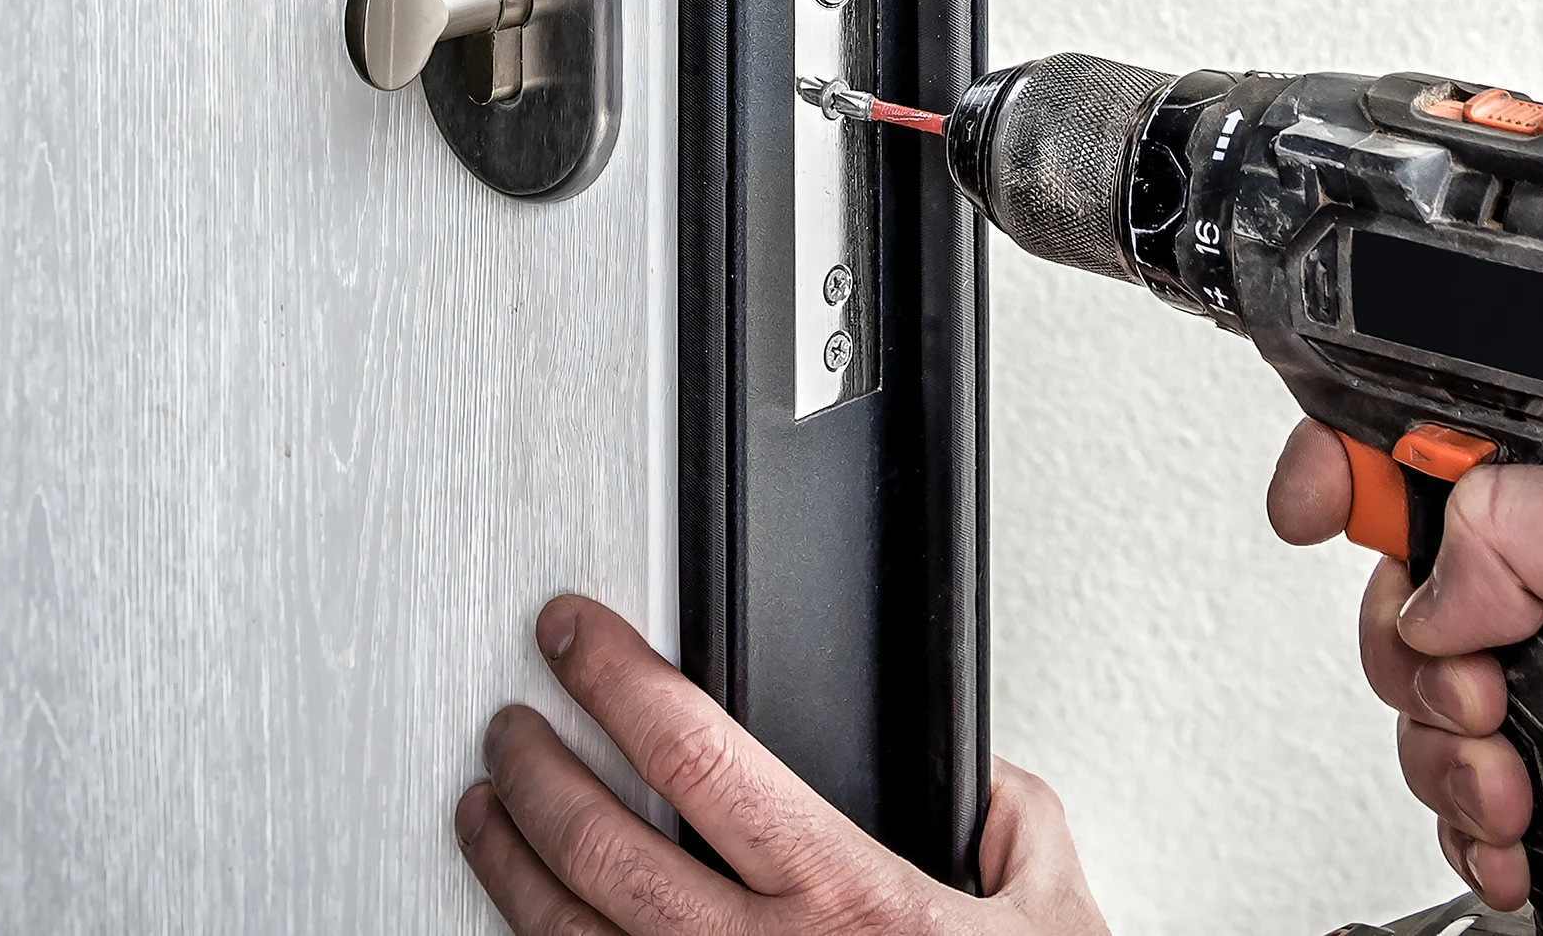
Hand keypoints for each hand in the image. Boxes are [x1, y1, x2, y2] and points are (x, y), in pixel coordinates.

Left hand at [457, 595, 1109, 935]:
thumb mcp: (1054, 916)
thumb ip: (1013, 823)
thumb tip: (981, 784)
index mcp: (847, 901)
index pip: (697, 757)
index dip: (616, 679)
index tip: (574, 636)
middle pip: (603, 849)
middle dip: (537, 768)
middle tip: (512, 722)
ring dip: (514, 867)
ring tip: (488, 811)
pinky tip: (535, 922)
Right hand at [1267, 424, 1542, 935]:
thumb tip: (1437, 573)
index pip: (1442, 443)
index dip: (1359, 463)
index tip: (1317, 506)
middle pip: (1401, 583)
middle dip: (1416, 653)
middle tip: (1485, 690)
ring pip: (1417, 699)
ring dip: (1449, 755)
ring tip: (1523, 782)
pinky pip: (1453, 791)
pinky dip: (1472, 823)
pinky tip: (1527, 832)